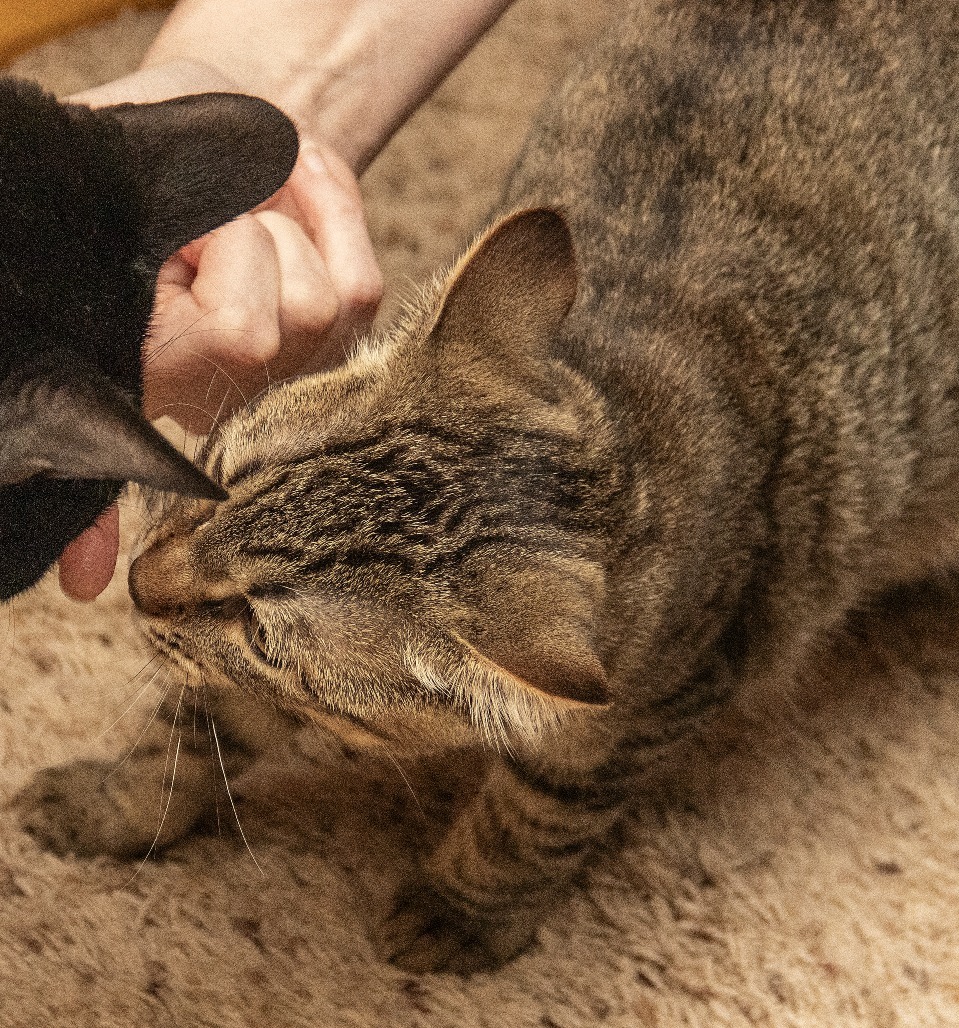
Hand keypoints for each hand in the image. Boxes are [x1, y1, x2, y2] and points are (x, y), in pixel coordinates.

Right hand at [57, 63, 382, 600]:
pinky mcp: (356, 327)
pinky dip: (327, 202)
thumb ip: (84, 416)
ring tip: (232, 210)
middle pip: (272, 322)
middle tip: (193, 226)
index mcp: (159, 381)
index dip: (218, 284)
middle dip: (230, 234)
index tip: (174, 253)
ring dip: (274, 219)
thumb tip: (81, 585)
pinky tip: (285, 193)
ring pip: (317, 296)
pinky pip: (359, 263)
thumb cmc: (129, 200)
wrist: (193, 148)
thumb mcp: (89, 253)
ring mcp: (308, 365)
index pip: (237, 339)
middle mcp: (240, 394)